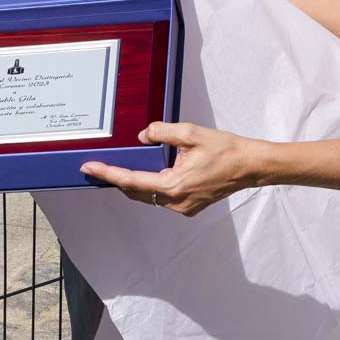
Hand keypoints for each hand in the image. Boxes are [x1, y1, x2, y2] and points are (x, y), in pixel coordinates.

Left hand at [79, 122, 263, 216]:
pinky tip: (146, 173)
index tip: (89, 168)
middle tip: (96, 167)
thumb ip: (162, 132)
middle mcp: (176, 202)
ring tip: (116, 169)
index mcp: (174, 186)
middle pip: (136, 192)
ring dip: (133, 183)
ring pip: (148, 196)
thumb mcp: (191, 133)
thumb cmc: (225, 149)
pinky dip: (150, 186)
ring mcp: (184, 207)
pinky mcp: (190, 206)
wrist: (250, 166)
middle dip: (116, 180)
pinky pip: (162, 197)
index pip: (131, 180)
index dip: (107, 174)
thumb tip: (142, 136)